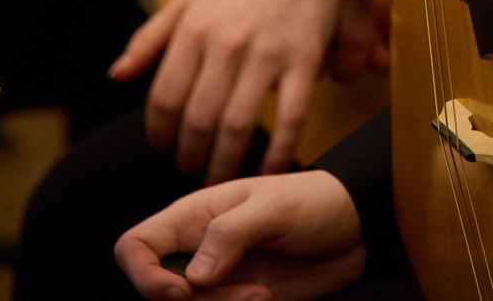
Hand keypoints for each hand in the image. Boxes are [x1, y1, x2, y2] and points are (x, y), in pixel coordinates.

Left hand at [110, 0, 389, 179]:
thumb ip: (150, 38)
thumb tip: (117, 75)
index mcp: (195, 29)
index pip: (165, 96)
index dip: (159, 130)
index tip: (161, 146)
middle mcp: (227, 43)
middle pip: (198, 117)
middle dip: (190, 154)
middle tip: (190, 169)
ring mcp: (268, 54)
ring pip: (238, 123)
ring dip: (225, 162)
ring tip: (219, 177)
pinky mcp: (304, 61)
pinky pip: (291, 117)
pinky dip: (279, 150)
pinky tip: (268, 170)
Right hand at [113, 170, 366, 300]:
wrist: (358, 228)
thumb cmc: (316, 202)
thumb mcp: (275, 207)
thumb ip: (231, 233)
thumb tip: (193, 277)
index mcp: (193, 216)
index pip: (134, 246)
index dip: (143, 275)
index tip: (184, 290)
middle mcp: (196, 251)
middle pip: (158, 290)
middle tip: (245, 290)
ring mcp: (218, 280)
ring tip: (264, 294)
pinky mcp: (239, 300)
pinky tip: (268, 298)